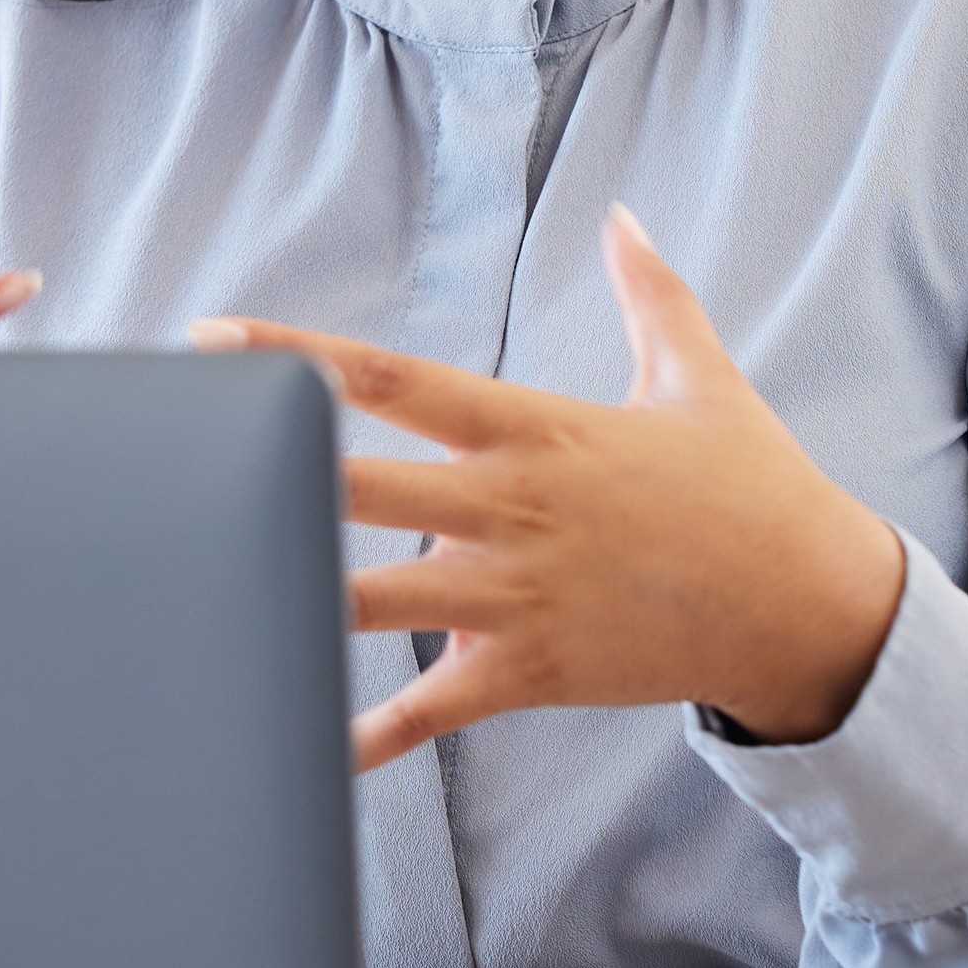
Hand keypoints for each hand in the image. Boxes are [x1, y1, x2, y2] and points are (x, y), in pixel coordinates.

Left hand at [195, 204, 905, 769]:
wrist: (806, 600)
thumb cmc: (750, 485)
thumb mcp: (700, 377)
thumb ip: (650, 294)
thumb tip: (625, 215)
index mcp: (535, 430)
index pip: (394, 382)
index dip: (298, 357)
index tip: (216, 340)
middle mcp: (511, 508)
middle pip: (357, 484)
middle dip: (261, 469)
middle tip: (161, 460)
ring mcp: (516, 594)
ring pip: (372, 598)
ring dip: (285, 595)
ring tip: (192, 596)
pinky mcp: (529, 669)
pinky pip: (429, 707)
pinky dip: (364, 736)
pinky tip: (295, 752)